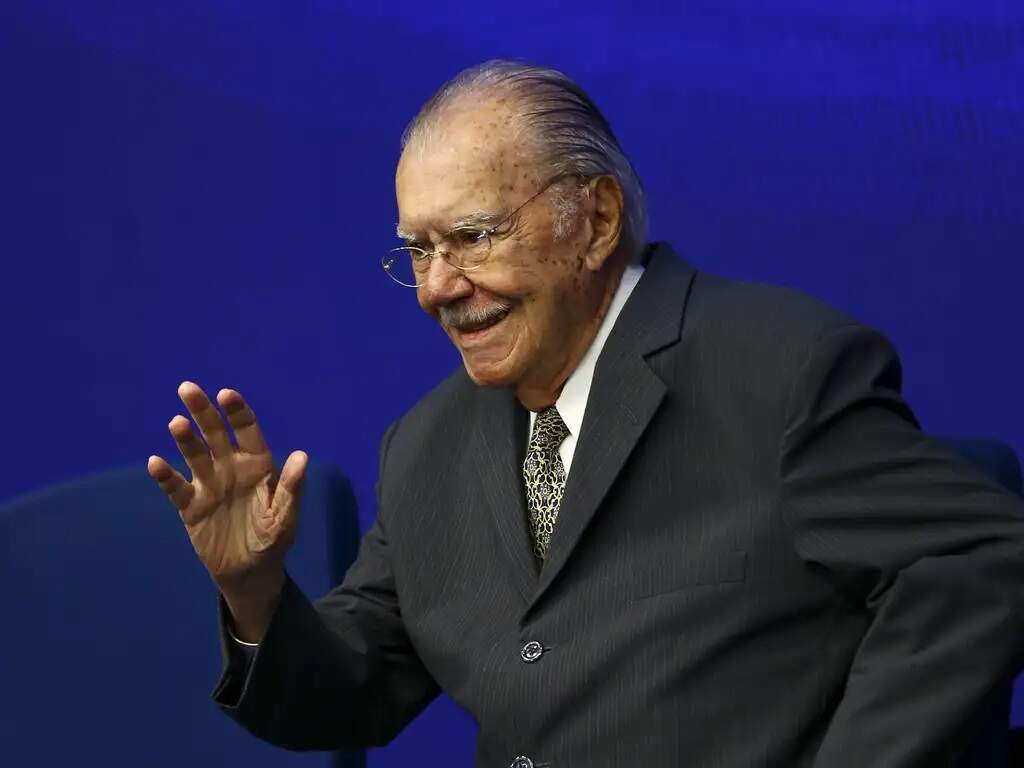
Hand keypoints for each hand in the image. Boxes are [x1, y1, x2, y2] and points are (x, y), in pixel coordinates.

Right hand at [147, 382, 306, 637]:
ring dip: (185, 440)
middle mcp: (231, 468)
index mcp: (258, 465)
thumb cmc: (272, 539)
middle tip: (188, 388)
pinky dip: (165, 476)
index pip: (248, 432)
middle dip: (204, 412)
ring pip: (194, 455)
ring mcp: (209, 485)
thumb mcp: (285, 517)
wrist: (249, 572)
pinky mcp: (190, 506)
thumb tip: (302, 456)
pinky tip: (155, 463)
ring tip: (176, 423)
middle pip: (216, 434)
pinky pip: (176, 487)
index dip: (238, 413)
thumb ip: (291, 488)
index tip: (227, 395)